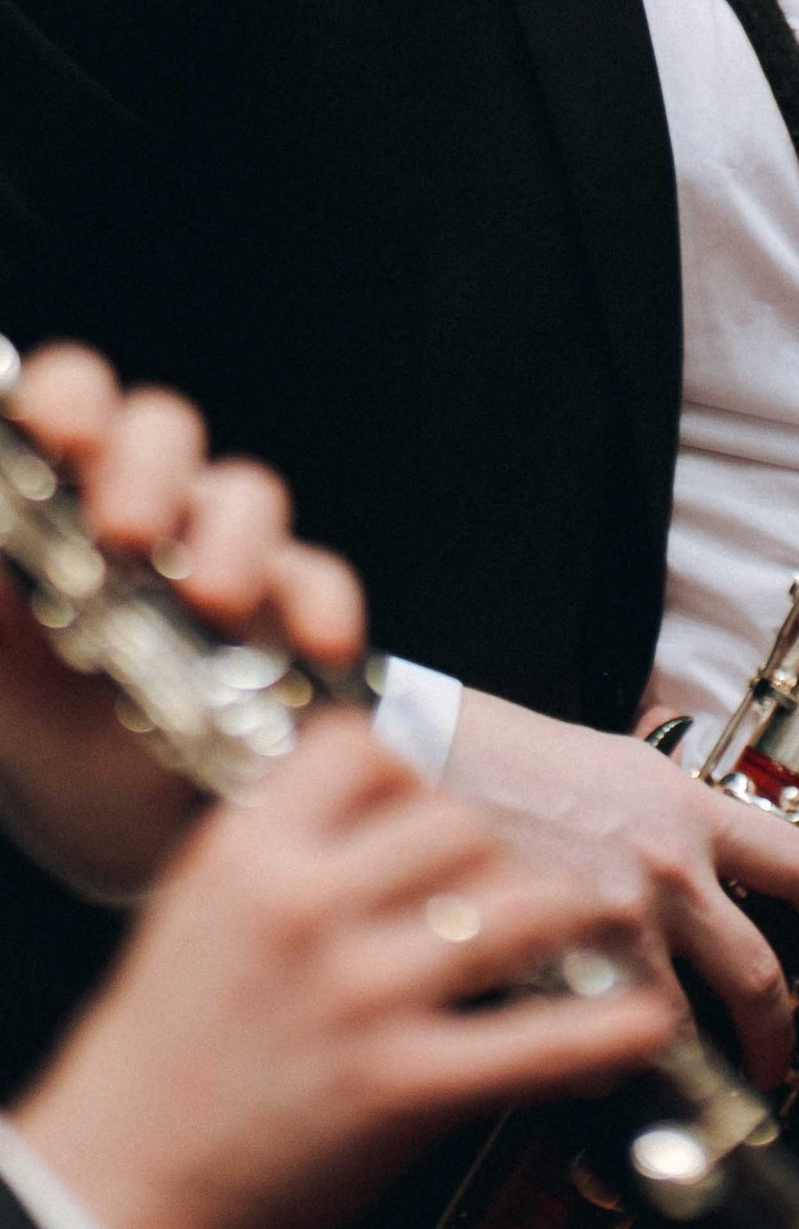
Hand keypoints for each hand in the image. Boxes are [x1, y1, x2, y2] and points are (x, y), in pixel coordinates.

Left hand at [0, 346, 367, 895]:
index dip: (66, 399)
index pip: (71, 404)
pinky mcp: (296, 615)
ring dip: (230, 537)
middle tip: (123, 533)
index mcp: (62, 504)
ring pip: (246, 493)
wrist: (131, 830)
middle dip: (144, 468)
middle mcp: (152, 509)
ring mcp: (231, 554)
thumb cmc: (48, 731)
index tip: (52, 428)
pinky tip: (311, 645)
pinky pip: (319, 581)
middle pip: (161, 430)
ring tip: (210, 601)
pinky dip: (320, 605)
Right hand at [9, 716, 681, 1228]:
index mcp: (250, 854)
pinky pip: (538, 1041)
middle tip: (515, 880)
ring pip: (520, 907)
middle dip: (503, 851)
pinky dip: (611, 1032)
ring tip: (596, 929)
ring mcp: (361, 995)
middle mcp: (309, 908)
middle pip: (463, 822)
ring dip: (572, 919)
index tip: (436, 798)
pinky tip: (646, 1021)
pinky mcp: (402, 1086)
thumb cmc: (153, 1064)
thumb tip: (375, 813)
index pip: (368, 750)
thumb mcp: (198, 915)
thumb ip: (284, 855)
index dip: (417, 770)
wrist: (108, 1193)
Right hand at [442, 687, 798, 1087]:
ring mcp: (614, 925)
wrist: (422, 757)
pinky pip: (598, 1043)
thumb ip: (669, 813)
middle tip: (775, 1058)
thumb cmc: (503, 758)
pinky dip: (603, 1071)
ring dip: (699, 1070)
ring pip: (684, 1027)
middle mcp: (667, 867)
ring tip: (696, 1094)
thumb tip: (700, 854)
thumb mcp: (615, 765)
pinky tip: (602, 1086)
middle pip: (759, 973)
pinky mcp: (556, 969)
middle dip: (777, 1032)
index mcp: (688, 810)